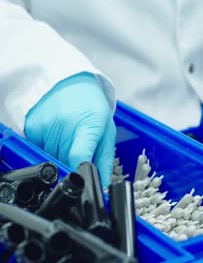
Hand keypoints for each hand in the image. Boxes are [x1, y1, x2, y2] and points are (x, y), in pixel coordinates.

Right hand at [25, 72, 115, 186]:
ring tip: (68, 135)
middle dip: (73, 161)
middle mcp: (65, 126)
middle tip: (79, 144)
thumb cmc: (92, 107)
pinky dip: (48, 147)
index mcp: (88, 127)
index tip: (84, 175)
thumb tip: (104, 184)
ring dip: (60, 154)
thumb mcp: (106, 131)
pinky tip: (56, 133)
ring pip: (52, 158)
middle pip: (66, 162)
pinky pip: (39, 150)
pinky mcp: (32, 128)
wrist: (70, 83)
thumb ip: (105, 159)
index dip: (81, 169)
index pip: (79, 155)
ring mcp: (46, 127)